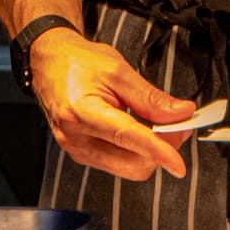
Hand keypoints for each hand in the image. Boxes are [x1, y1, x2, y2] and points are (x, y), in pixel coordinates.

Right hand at [30, 28, 195, 180]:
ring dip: (150, 153)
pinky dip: (136, 152)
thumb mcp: (118, 70)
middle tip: (177, 125)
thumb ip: (150, 97)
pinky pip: (118, 163)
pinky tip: (140, 131)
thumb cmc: (77, 62)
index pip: (127, 137)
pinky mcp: (82, 154)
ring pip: (128, 168)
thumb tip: (180, 113)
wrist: (49, 63)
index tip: (178, 163)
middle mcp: (76, 138)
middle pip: (132, 163)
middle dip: (161, 149)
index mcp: (82, 111)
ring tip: (159, 125)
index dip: (157, 150)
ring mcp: (77, 150)